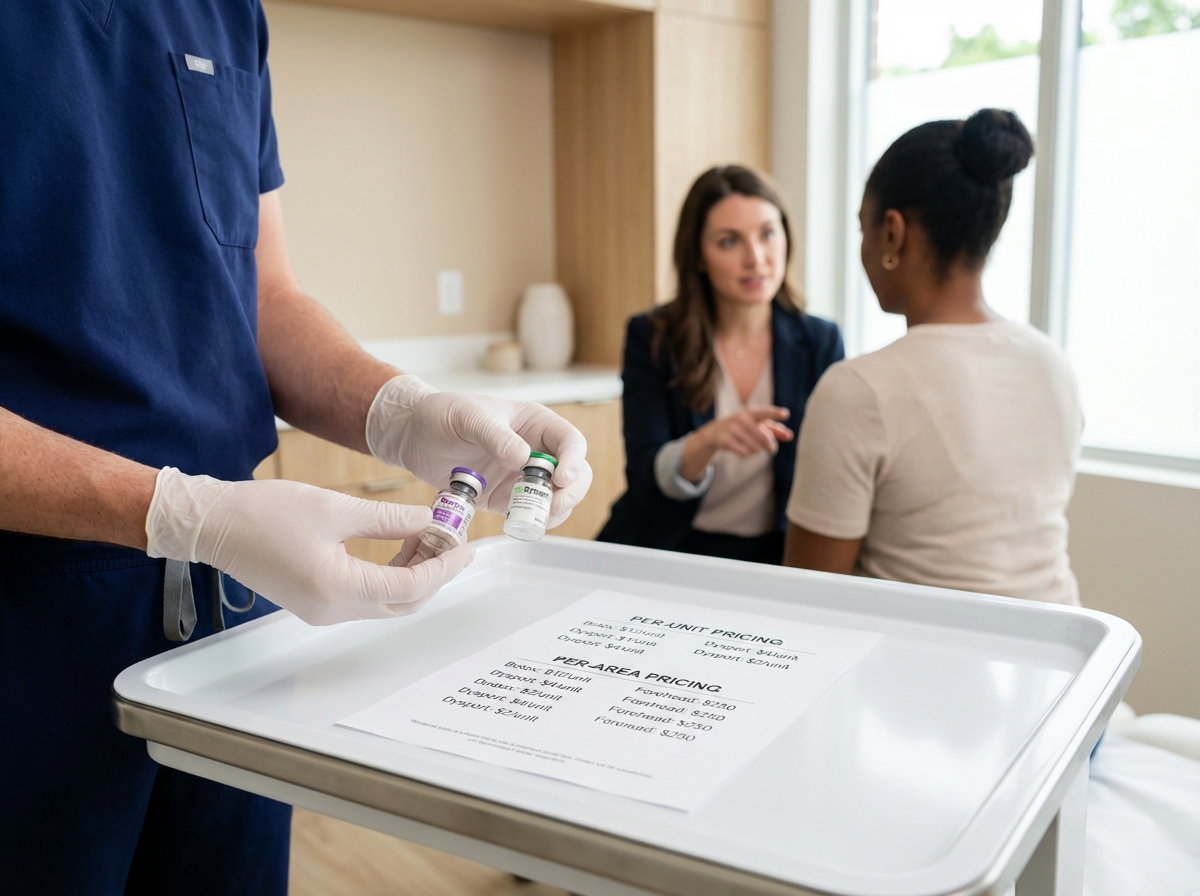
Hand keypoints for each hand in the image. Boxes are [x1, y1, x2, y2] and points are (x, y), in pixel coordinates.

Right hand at [145, 467, 474, 624]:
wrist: (214, 525)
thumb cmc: (265, 512)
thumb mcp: (336, 508)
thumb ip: (388, 519)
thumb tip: (430, 521)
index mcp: (338, 588)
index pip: (410, 586)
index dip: (444, 566)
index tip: (466, 545)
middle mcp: (333, 610)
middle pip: (404, 603)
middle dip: (435, 573)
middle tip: (454, 541)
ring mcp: (324, 612)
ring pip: (387, 603)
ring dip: (413, 574)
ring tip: (427, 535)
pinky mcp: (317, 604)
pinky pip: (367, 597)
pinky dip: (390, 576)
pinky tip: (399, 545)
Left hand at [365, 375, 591, 527]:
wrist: (413, 436)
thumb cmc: (441, 414)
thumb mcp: (467, 417)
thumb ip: (495, 435)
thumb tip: (523, 458)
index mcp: (534, 423)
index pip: (570, 441)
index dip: (573, 460)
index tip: (561, 478)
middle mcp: (535, 449)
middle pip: (575, 473)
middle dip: (570, 492)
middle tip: (552, 505)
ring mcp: (523, 476)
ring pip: (559, 497)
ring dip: (555, 511)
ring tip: (534, 518)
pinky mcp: (507, 497)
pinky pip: (532, 513)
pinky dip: (534, 522)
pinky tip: (520, 524)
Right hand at [680, 406, 792, 482]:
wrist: (715, 431)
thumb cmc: (743, 426)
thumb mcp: (757, 424)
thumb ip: (774, 429)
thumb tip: (790, 436)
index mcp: (751, 412)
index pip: (765, 413)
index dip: (775, 413)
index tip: (786, 415)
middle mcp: (742, 419)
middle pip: (764, 438)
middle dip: (770, 446)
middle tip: (772, 450)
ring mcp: (732, 430)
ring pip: (755, 448)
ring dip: (756, 450)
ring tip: (752, 446)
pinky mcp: (726, 441)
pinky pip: (745, 453)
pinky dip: (747, 454)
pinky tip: (743, 449)